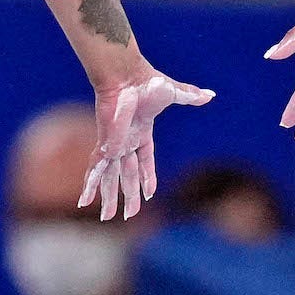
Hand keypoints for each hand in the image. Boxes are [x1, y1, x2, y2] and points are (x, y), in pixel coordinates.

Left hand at [80, 68, 214, 221]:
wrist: (127, 77)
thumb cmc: (148, 82)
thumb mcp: (174, 92)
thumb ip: (190, 96)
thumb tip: (211, 94)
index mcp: (142, 131)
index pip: (145, 159)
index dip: (147, 175)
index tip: (149, 192)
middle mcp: (126, 141)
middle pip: (127, 174)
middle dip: (128, 195)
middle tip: (129, 215)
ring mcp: (114, 144)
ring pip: (110, 177)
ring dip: (109, 198)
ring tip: (106, 217)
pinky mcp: (105, 145)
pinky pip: (96, 169)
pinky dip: (90, 184)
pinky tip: (83, 200)